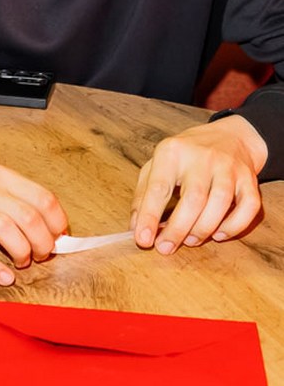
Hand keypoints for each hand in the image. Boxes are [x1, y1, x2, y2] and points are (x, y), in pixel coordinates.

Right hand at [0, 159, 67, 284]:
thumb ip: (17, 201)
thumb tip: (53, 232)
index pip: (44, 199)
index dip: (57, 224)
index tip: (56, 239)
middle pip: (29, 217)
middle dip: (43, 243)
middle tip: (40, 255)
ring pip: (6, 229)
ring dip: (22, 252)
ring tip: (21, 261)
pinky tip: (4, 276)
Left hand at [131, 115, 266, 253]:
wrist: (229, 136)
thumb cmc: (185, 156)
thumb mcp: (157, 166)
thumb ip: (144, 195)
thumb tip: (135, 227)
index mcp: (171, 152)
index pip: (158, 188)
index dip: (149, 216)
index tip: (143, 240)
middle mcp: (201, 157)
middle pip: (192, 199)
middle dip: (178, 229)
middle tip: (166, 248)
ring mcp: (228, 167)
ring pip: (220, 203)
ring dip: (203, 229)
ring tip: (190, 242)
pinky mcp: (249, 178)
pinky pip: (248, 207)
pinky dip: (234, 226)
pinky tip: (218, 234)